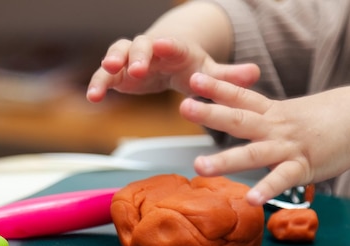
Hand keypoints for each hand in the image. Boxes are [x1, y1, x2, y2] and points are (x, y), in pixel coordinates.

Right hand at [86, 36, 259, 101]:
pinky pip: (106, 76)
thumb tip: (255, 73)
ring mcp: (131, 58)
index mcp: (175, 48)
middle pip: (141, 45)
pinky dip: (99, 84)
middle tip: (135, 69)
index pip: (171, 43)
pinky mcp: (119, 72)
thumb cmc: (189, 66)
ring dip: (110, 65)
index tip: (162, 45)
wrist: (167, 59)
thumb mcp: (209, 72)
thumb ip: (228, 76)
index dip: (166, 44)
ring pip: (118, 54)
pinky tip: (94, 98)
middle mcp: (151, 48)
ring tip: (104, 79)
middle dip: (137, 56)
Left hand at [180, 72, 349, 205]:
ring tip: (199, 166)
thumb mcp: (295, 112)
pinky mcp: (305, 165)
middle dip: (210, 114)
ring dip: (225, 160)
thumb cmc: (331, 116)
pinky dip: (267, 188)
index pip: (241, 96)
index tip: (194, 80)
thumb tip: (252, 126)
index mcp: (273, 112)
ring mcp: (289, 146)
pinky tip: (252, 199)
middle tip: (183, 107)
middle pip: (239, 119)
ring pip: (253, 153)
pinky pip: (283, 179)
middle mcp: (276, 127)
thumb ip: (270, 120)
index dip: (217, 88)